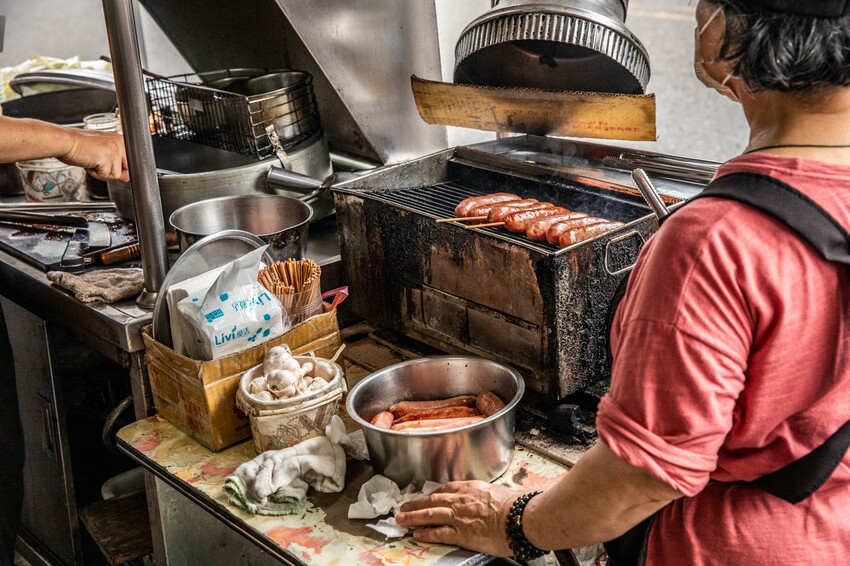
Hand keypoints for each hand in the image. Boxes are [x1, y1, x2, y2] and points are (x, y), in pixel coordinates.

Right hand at [59, 128, 128, 181]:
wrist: (65, 141)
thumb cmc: (79, 144)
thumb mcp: (102, 149)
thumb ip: (115, 159)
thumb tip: (126, 177)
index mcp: (120, 139)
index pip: (131, 161)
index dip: (122, 169)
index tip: (110, 165)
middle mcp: (119, 143)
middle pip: (126, 170)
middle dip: (113, 172)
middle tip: (99, 163)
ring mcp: (114, 150)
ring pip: (115, 175)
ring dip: (102, 172)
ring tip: (92, 161)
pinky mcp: (106, 158)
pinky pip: (105, 175)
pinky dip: (95, 173)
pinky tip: (88, 163)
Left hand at [396, 480, 519, 556]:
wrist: (519, 519)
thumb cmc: (514, 506)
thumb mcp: (496, 492)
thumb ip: (483, 495)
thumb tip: (483, 499)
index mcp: (470, 488)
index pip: (445, 488)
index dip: (432, 493)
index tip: (424, 496)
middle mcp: (460, 501)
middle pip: (432, 499)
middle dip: (416, 503)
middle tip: (403, 505)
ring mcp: (459, 517)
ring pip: (430, 514)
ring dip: (413, 516)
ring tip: (401, 518)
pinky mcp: (461, 534)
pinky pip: (438, 533)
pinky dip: (426, 533)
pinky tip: (416, 533)